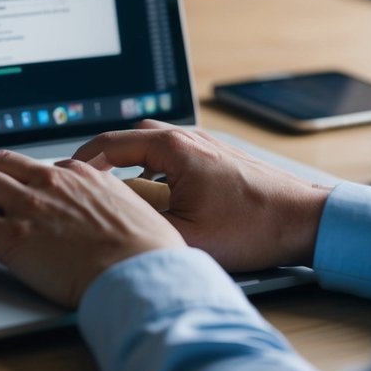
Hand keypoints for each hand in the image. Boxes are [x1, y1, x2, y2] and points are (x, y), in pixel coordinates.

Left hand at [0, 149, 184, 307]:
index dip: (18, 178)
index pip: (37, 166)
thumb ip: (114, 207)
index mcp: (82, 175)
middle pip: (0, 163)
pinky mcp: (11, 236)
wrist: (142, 276)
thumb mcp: (137, 214)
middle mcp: (51, 181)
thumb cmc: (149, 257)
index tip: (11, 189)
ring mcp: (28, 206)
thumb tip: (113, 218)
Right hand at [74, 120, 331, 271]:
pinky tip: (154, 192)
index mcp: (174, 148)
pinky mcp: (216, 155)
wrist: (305, 220)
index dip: (81, 161)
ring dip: (129, 161)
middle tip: (86, 181)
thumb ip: (140, 220)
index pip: (109, 143)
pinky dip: (152, 166)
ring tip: (116, 188)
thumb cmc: (254, 226)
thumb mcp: (186, 234)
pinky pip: (171, 152)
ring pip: (150, 143)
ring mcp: (203, 144)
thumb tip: (107, 213)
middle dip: (102, 158)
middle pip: (127, 137)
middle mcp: (187, 137)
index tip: (65, 177)